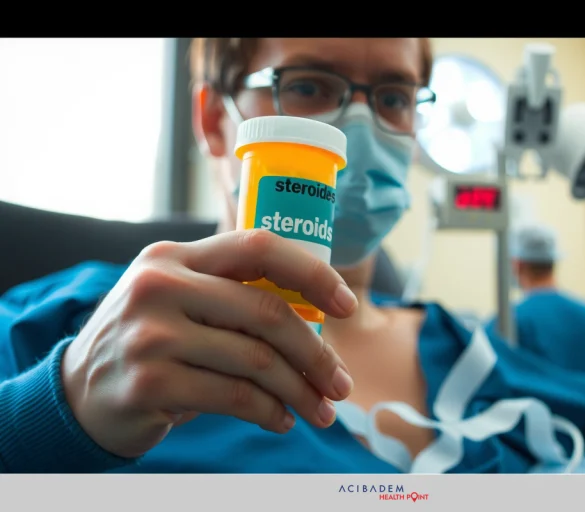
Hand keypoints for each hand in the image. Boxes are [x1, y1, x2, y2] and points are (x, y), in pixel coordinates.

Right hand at [62, 229, 356, 458]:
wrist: (78, 393)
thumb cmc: (151, 341)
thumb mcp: (179, 297)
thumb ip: (232, 292)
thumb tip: (319, 313)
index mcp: (176, 256)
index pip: (259, 246)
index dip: (313, 274)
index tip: (347, 305)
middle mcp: (160, 285)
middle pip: (267, 313)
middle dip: (316, 353)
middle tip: (342, 383)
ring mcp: (151, 333)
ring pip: (257, 360)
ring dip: (300, 390)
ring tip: (319, 409)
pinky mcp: (150, 382)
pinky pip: (235, 396)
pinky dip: (270, 411)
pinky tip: (281, 419)